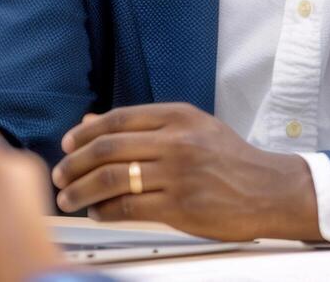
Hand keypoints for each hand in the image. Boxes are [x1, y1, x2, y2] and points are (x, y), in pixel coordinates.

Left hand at [52, 102, 322, 241]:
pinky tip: (97, 212)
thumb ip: (145, 124)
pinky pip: (128, 208)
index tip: (68, 143)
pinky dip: (104, 211)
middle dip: (74, 163)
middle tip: (60, 174)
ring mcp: (177, 174)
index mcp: (179, 116)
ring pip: (112, 179)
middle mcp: (176, 141)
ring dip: (81, 191)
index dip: (85, 132)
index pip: (118, 119)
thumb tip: (92, 121)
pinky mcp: (179, 206)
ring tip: (69, 198)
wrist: (269, 189)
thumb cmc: (230, 158)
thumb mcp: (193, 127)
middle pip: (108, 148)